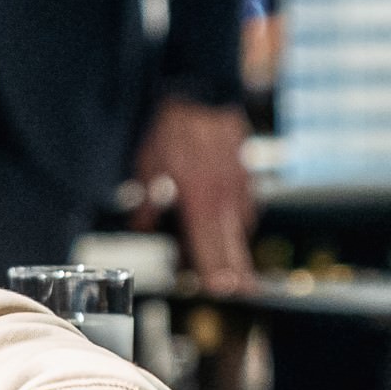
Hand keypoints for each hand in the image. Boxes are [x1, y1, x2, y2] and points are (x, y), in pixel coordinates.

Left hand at [131, 97, 255, 292]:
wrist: (203, 96)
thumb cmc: (173, 131)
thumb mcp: (148, 166)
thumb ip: (146, 201)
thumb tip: (142, 224)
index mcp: (199, 200)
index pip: (209, 246)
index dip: (216, 271)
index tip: (224, 291)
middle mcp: (224, 198)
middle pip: (233, 246)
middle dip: (238, 272)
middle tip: (244, 293)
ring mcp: (240, 188)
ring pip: (239, 227)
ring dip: (233, 245)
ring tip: (229, 264)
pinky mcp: (248, 177)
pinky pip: (244, 207)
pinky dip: (235, 218)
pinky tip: (224, 222)